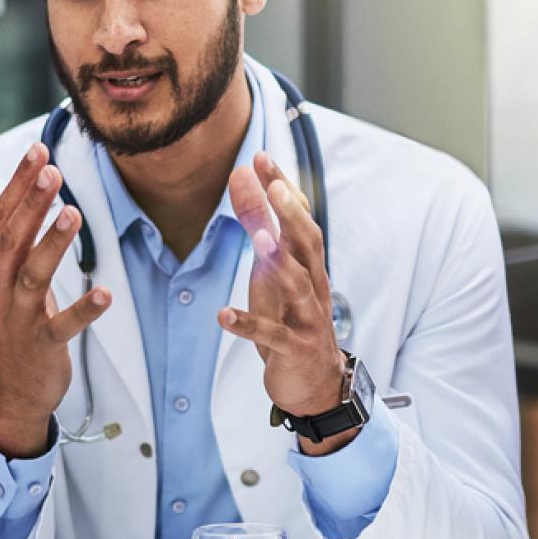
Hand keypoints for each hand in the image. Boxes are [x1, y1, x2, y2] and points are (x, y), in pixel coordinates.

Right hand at [0, 141, 110, 457]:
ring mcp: (18, 316)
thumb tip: (37, 187)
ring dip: (52, 243)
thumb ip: (18, 238)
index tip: (38, 148)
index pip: (2, 215)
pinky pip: (63, 325)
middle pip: (13, 237)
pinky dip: (84, 310)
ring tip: (73, 212)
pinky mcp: (41, 344)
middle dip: (32, 201)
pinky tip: (105, 294)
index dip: (19, 182)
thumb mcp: (8, 277)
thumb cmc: (15, 323)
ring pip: (33, 275)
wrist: (9, 388)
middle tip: (52, 169)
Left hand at [220, 152, 350, 446]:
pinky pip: (270, 335)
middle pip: (307, 243)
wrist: (315, 381)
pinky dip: (247, 324)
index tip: (261, 157)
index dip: (283, 187)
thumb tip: (247, 185)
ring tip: (257, 238)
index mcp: (308, 264)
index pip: (300, 217)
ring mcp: (306, 316)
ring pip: (296, 284)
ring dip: (277, 261)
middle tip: (272, 185)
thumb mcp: (276, 272)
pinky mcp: (293, 348)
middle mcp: (313, 284)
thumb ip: (263, 231)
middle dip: (290, 213)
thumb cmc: (292, 319)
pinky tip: (222, 315)